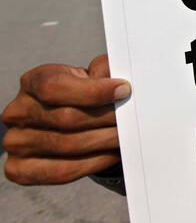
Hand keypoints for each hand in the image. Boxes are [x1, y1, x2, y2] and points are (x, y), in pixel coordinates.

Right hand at [1, 55, 129, 184]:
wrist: (72, 119)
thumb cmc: (86, 92)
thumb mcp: (94, 74)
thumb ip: (105, 72)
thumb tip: (122, 87)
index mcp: (33, 81)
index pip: (55, 87)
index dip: (92, 90)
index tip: (124, 90)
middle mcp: (17, 112)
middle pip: (66, 118)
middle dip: (105, 118)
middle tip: (132, 118)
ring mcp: (16, 142)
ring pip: (68, 145)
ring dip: (104, 140)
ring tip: (126, 135)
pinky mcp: (20, 169)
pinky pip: (62, 170)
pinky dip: (94, 162)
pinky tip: (112, 153)